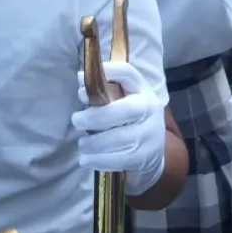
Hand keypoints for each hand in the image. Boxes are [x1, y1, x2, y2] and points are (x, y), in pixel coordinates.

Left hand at [71, 61, 166, 194]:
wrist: (155, 151)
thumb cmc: (130, 119)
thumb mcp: (122, 100)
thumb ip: (102, 91)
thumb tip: (80, 82)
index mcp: (142, 89)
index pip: (128, 73)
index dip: (107, 72)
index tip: (81, 78)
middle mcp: (149, 108)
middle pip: (122, 110)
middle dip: (94, 117)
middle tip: (77, 121)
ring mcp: (149, 134)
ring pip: (118, 138)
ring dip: (93, 143)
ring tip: (82, 144)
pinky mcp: (144, 157)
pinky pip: (119, 159)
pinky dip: (99, 160)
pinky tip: (86, 159)